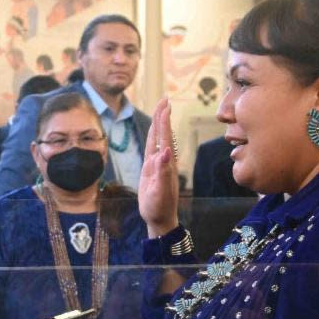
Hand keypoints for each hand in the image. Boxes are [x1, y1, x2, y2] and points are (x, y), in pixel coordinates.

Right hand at [139, 97, 179, 235]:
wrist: (160, 219)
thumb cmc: (159, 208)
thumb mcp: (160, 191)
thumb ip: (163, 172)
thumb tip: (165, 151)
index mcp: (166, 164)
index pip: (164, 138)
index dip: (164, 121)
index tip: (165, 105)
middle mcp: (164, 161)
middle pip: (162, 134)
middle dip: (162, 117)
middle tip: (164, 99)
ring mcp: (158, 165)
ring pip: (158, 140)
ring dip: (159, 124)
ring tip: (160, 110)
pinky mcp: (151, 170)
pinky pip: (152, 149)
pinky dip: (153, 138)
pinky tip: (154, 132)